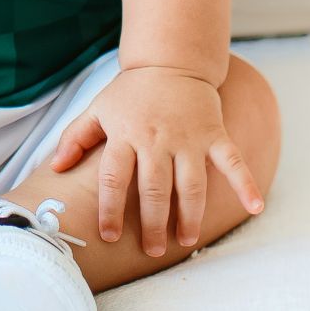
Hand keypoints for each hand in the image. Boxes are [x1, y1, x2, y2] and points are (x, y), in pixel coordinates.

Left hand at [45, 67, 265, 255]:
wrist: (171, 61)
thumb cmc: (132, 92)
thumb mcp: (99, 109)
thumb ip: (76, 137)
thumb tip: (55, 167)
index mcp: (125, 135)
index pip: (114, 179)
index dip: (110, 210)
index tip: (109, 235)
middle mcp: (156, 139)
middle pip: (153, 189)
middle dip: (152, 223)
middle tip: (153, 249)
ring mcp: (188, 138)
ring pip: (190, 185)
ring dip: (189, 216)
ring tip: (185, 240)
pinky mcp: (214, 134)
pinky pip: (232, 162)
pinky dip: (245, 184)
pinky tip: (255, 207)